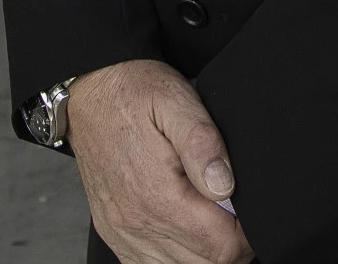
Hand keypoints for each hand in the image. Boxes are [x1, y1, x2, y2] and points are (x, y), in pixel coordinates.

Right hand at [65, 60, 251, 263]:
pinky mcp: (114, 233)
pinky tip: (184, 229)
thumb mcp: (176, 100)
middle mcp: (136, 222)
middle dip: (229, 244)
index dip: (246, 234)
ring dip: (203, 252)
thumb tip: (225, 185)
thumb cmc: (133, 92)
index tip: (248, 209)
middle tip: (233, 211)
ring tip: (211, 217)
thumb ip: (203, 143)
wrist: (89, 91)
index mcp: (156, 194)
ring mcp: (123, 232)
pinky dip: (175, 256)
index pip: (221, 247)